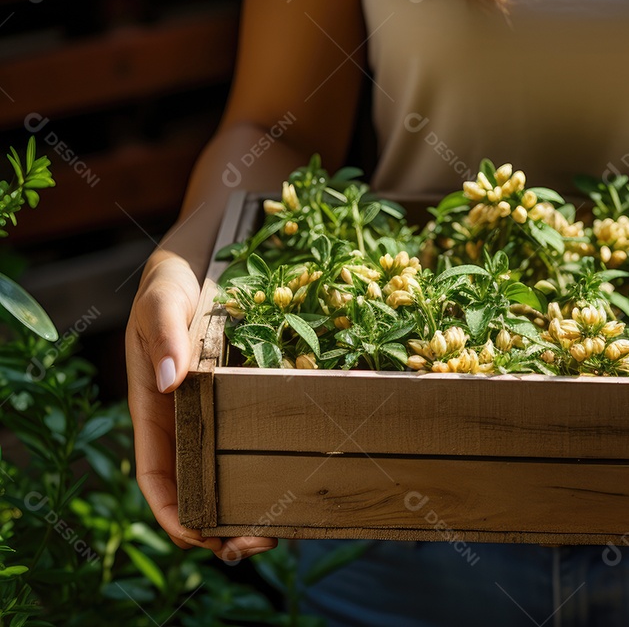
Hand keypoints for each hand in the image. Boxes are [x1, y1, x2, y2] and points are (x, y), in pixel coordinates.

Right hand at [126, 253, 277, 561]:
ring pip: (230, 473)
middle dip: (220, 525)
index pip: (156, 476)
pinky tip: (307, 479)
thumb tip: (170, 382)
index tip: (200, 535)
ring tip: (287, 528)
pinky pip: (260, 441)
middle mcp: (186, 421)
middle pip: (196, 487)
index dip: (172, 512)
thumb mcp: (161, 299)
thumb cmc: (172, 280)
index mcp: (154, 410)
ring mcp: (218, 413)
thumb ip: (163, 333)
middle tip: (262, 540)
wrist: (205, 254)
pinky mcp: (248, 400)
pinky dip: (276, 466)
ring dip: (251, 506)